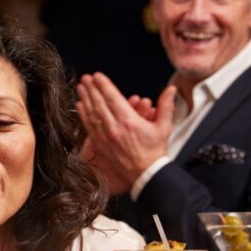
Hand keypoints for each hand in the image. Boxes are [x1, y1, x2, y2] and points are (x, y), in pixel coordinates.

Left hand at [77, 72, 175, 189]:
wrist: (145, 174)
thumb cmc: (154, 153)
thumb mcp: (164, 127)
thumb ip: (166, 106)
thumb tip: (171, 90)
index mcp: (129, 122)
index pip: (113, 98)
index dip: (104, 85)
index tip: (98, 76)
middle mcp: (115, 128)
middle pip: (99, 104)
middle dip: (91, 89)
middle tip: (86, 78)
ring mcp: (106, 137)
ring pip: (92, 114)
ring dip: (85, 99)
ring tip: (80, 88)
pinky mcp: (101, 145)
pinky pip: (89, 127)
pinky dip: (83, 115)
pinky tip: (79, 106)